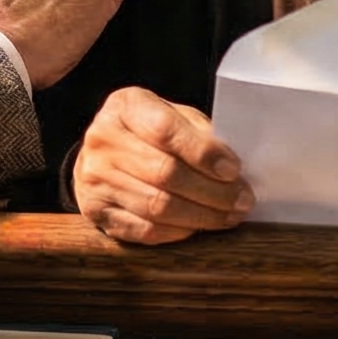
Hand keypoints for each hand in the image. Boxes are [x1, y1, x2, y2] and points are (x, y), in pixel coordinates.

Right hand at [72, 87, 251, 244]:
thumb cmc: (151, 133)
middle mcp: (103, 140)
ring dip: (201, 216)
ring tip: (229, 216)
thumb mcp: (175, 116)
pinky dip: (178, 232)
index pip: (165, 130)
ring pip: (157, 206)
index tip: (234, 170)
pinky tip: (198, 227)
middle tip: (242, 200)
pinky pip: (144, 229)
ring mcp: (94, 177)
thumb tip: (232, 169)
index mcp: (126, 107)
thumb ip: (200, 134)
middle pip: (164, 173)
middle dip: (212, 191)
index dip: (203, 153)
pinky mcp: (96, 210)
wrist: (106, 153)